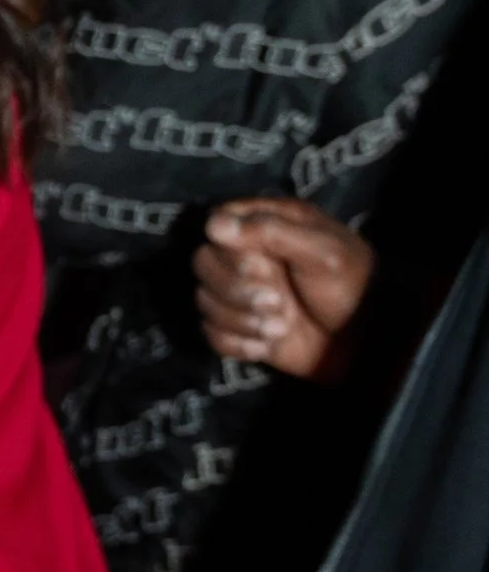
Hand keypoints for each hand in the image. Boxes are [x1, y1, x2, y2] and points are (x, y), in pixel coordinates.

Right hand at [194, 199, 375, 378]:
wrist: (369, 343)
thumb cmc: (352, 286)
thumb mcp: (321, 251)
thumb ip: (270, 232)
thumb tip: (214, 224)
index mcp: (268, 226)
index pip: (217, 225)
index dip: (230, 250)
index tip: (261, 266)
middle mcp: (248, 256)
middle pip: (203, 264)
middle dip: (234, 290)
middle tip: (276, 302)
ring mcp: (242, 294)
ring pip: (204, 300)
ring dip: (239, 320)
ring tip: (280, 328)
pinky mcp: (241, 328)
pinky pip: (211, 333)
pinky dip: (237, 343)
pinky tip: (268, 346)